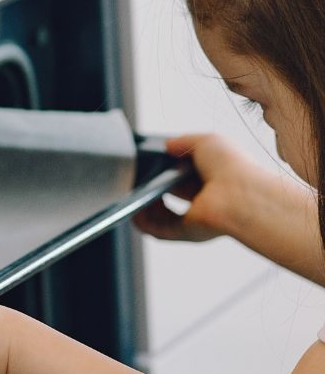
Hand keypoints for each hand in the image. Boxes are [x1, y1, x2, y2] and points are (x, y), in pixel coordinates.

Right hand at [134, 133, 254, 241]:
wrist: (239, 194)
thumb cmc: (231, 167)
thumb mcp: (206, 141)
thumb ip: (184, 141)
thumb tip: (168, 144)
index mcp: (210, 177)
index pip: (182, 176)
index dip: (164, 170)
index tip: (150, 164)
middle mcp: (202, 199)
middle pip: (169, 195)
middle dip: (151, 187)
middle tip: (139, 177)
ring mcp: (194, 217)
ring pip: (161, 216)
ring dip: (144, 206)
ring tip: (133, 193)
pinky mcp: (186, 233)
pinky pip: (158, 231)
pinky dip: (143, 222)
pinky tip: (134, 210)